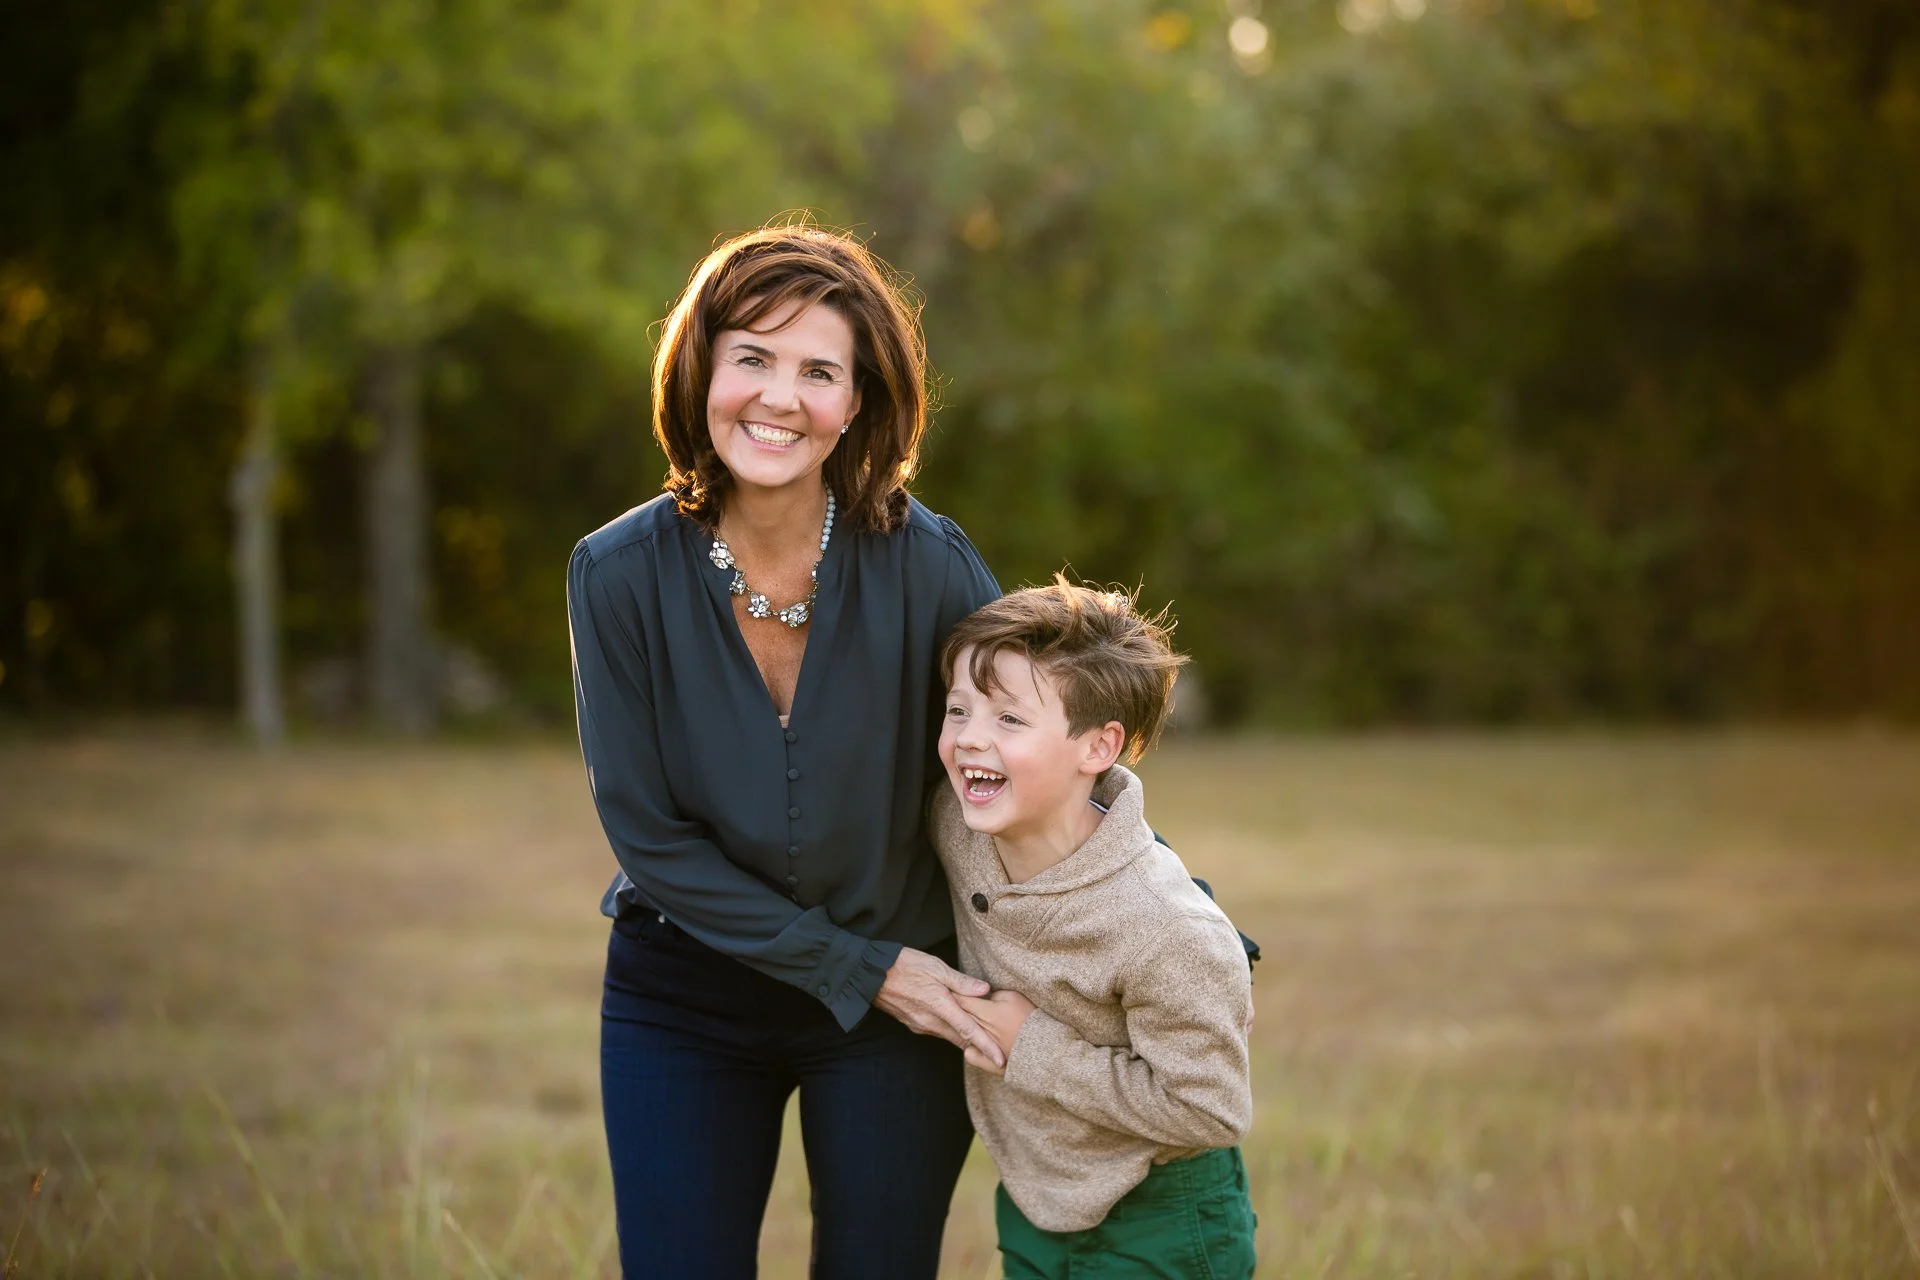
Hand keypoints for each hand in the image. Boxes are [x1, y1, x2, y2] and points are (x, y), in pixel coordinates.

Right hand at [874, 947, 1002, 1068]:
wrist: (871, 974)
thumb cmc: (904, 965)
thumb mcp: (936, 966)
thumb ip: (961, 982)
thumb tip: (984, 990)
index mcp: (940, 1006)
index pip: (969, 1031)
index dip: (986, 1047)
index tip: (1000, 1060)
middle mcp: (930, 1021)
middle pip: (961, 1039)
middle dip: (979, 1047)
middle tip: (999, 1050)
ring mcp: (921, 1025)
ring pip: (949, 1035)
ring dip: (965, 1038)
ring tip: (983, 1038)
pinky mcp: (913, 1024)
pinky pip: (937, 1031)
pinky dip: (950, 1030)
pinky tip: (956, 1023)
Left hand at [954, 989, 1035, 1075]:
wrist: (1043, 1047)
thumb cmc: (1030, 1019)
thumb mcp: (1014, 998)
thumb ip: (994, 995)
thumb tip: (983, 996)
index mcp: (986, 1013)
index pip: (961, 1000)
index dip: (953, 992)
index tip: (949, 987)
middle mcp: (980, 1030)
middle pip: (958, 1017)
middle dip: (951, 1008)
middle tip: (947, 1000)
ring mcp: (982, 1047)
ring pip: (962, 1035)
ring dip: (957, 1027)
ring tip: (957, 1019)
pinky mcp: (987, 1062)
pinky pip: (969, 1055)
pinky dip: (969, 1048)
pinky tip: (972, 1042)